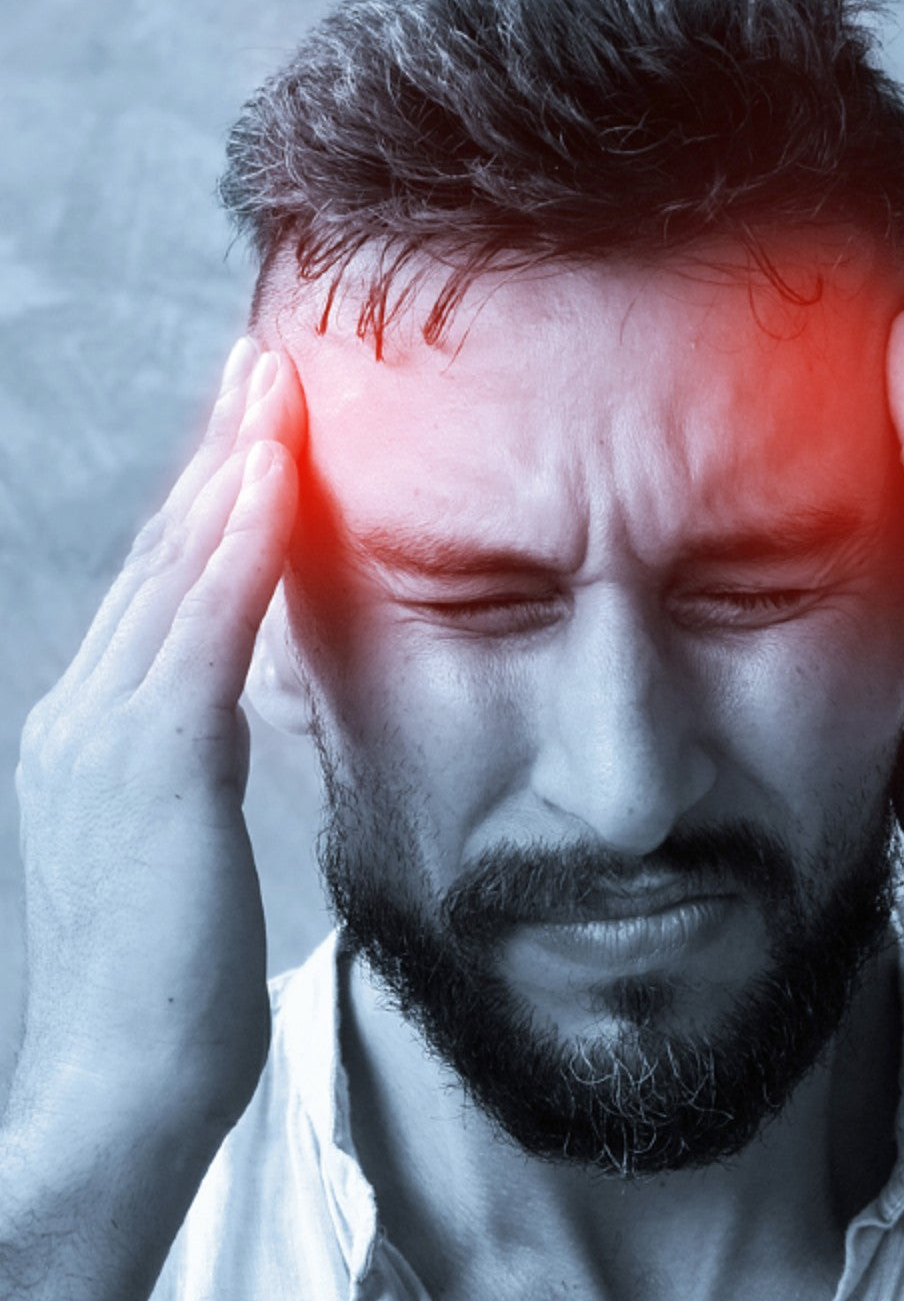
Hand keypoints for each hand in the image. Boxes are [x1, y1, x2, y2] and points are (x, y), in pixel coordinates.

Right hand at [11, 338, 303, 1137]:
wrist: (127, 1085)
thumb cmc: (171, 980)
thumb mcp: (180, 847)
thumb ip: (191, 764)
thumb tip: (225, 716)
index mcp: (98, 732)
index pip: (165, 591)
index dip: (209, 503)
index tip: (257, 431)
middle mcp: (86, 710)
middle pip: (163, 553)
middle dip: (216, 451)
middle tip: (262, 362)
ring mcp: (106, 729)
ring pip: (177, 566)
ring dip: (229, 462)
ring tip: (272, 378)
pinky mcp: (148, 759)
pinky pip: (202, 622)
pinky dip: (236, 539)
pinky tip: (271, 469)